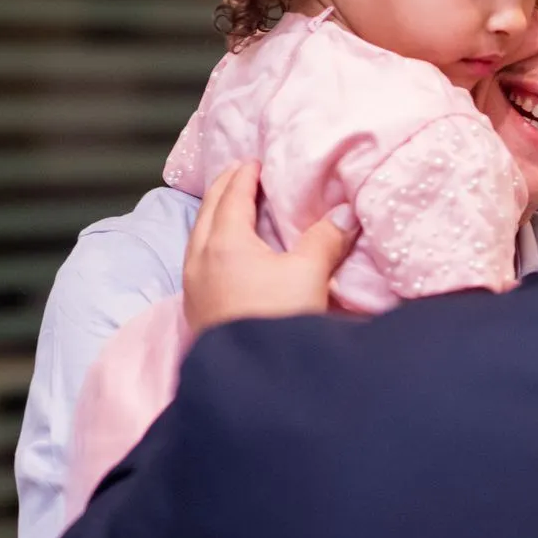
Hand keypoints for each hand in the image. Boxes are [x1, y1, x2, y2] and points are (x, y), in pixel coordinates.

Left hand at [182, 162, 357, 331]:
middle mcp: (200, 257)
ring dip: (214, 215)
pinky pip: (197, 259)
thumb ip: (326, 239)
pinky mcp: (195, 308)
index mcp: (225, 241)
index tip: (256, 161)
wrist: (252, 377)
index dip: (245, 174)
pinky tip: (225, 253)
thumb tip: (345, 214)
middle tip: (241, 174)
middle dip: (224, 188)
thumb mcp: (309, 275)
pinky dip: (210, 241)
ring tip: (232, 208)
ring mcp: (192, 284)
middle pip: (208, 210)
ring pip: (198, 235)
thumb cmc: (277, 319)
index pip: (232, 194)